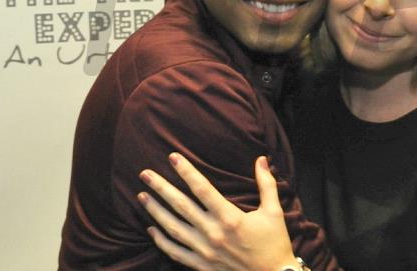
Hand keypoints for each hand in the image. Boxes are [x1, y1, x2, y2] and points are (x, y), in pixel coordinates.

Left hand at [138, 154, 297, 270]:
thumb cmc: (274, 243)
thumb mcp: (273, 212)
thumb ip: (266, 184)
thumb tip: (261, 160)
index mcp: (230, 218)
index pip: (202, 189)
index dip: (186, 171)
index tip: (173, 157)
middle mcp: (213, 233)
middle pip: (181, 206)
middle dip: (161, 188)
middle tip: (145, 174)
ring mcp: (205, 251)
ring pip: (173, 228)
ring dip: (155, 211)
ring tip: (142, 196)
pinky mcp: (201, 265)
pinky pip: (175, 252)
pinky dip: (161, 240)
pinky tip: (151, 228)